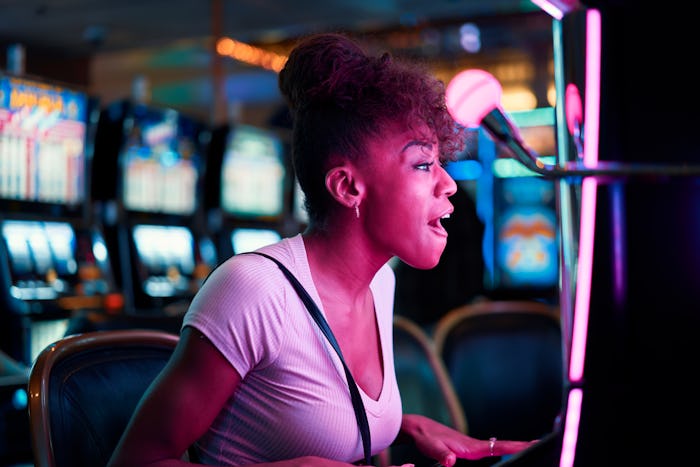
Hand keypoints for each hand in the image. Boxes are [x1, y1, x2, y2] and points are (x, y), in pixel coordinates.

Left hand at [401, 414, 537, 466]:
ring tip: (533, 446)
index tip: (534, 444)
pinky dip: (504, 449)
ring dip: (515, 447)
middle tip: (543, 443)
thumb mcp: (432, 448)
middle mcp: (474, 445)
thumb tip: (452, 461)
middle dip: (523, 445)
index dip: (516, 447)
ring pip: (498, 447)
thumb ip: (443, 454)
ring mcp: (472, 446)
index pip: (498, 447)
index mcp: (470, 446)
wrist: (419, 428)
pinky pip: (491, 449)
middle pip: (503, 446)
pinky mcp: (468, 449)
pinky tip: (509, 451)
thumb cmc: (426, 438)